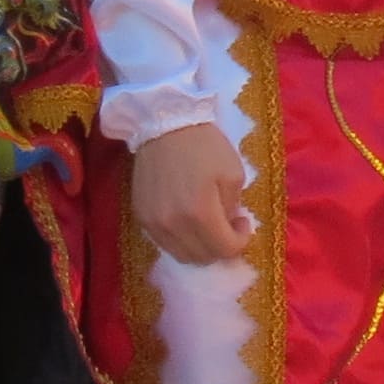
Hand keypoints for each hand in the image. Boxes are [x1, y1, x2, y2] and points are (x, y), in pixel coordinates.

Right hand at [132, 121, 255, 266]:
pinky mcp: (141, 217)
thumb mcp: (233, 173)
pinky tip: (188, 220)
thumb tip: (229, 226)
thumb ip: (233, 207)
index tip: (242, 222)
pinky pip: (165, 243)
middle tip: (228, 225)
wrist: (165, 125)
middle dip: (221, 247)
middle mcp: (174, 225)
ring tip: (208, 225)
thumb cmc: (205, 146)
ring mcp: (154, 224)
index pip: (225, 250)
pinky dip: (182, 240)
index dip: (241, 241)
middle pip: (203, 258)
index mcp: (200, 213)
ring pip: (182, 255)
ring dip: (201, 247)